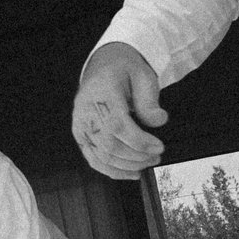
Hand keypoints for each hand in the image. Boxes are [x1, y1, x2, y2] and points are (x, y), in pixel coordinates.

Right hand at [72, 42, 166, 179]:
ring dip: (128, 166)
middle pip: (108, 144)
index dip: (139, 141)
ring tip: (147, 163)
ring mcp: (79, 124)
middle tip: (156, 156)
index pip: (117, 124)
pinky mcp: (80, 135)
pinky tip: (132, 172)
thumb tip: (158, 121)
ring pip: (101, 156)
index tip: (159, 147)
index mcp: (100, 92)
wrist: (104, 66)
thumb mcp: (143, 75)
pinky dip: (113, 171)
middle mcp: (85, 110)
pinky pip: (93, 159)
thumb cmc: (124, 70)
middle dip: (136, 156)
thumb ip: (149, 99)